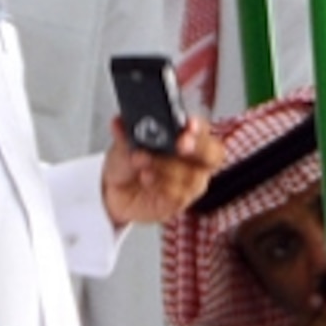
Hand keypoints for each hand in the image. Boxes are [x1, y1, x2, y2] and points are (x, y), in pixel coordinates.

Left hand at [102, 118, 226, 225]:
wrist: (112, 192)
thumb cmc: (127, 163)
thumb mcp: (123, 143)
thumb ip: (126, 134)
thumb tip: (120, 122)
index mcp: (184, 137)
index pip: (202, 129)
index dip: (198, 127)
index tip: (188, 125)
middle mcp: (193, 160)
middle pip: (213, 154)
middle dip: (198, 147)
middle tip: (181, 145)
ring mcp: (189, 184)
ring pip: (191, 176)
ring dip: (165, 167)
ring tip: (141, 162)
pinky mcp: (178, 203)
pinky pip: (178, 196)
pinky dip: (160, 186)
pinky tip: (146, 179)